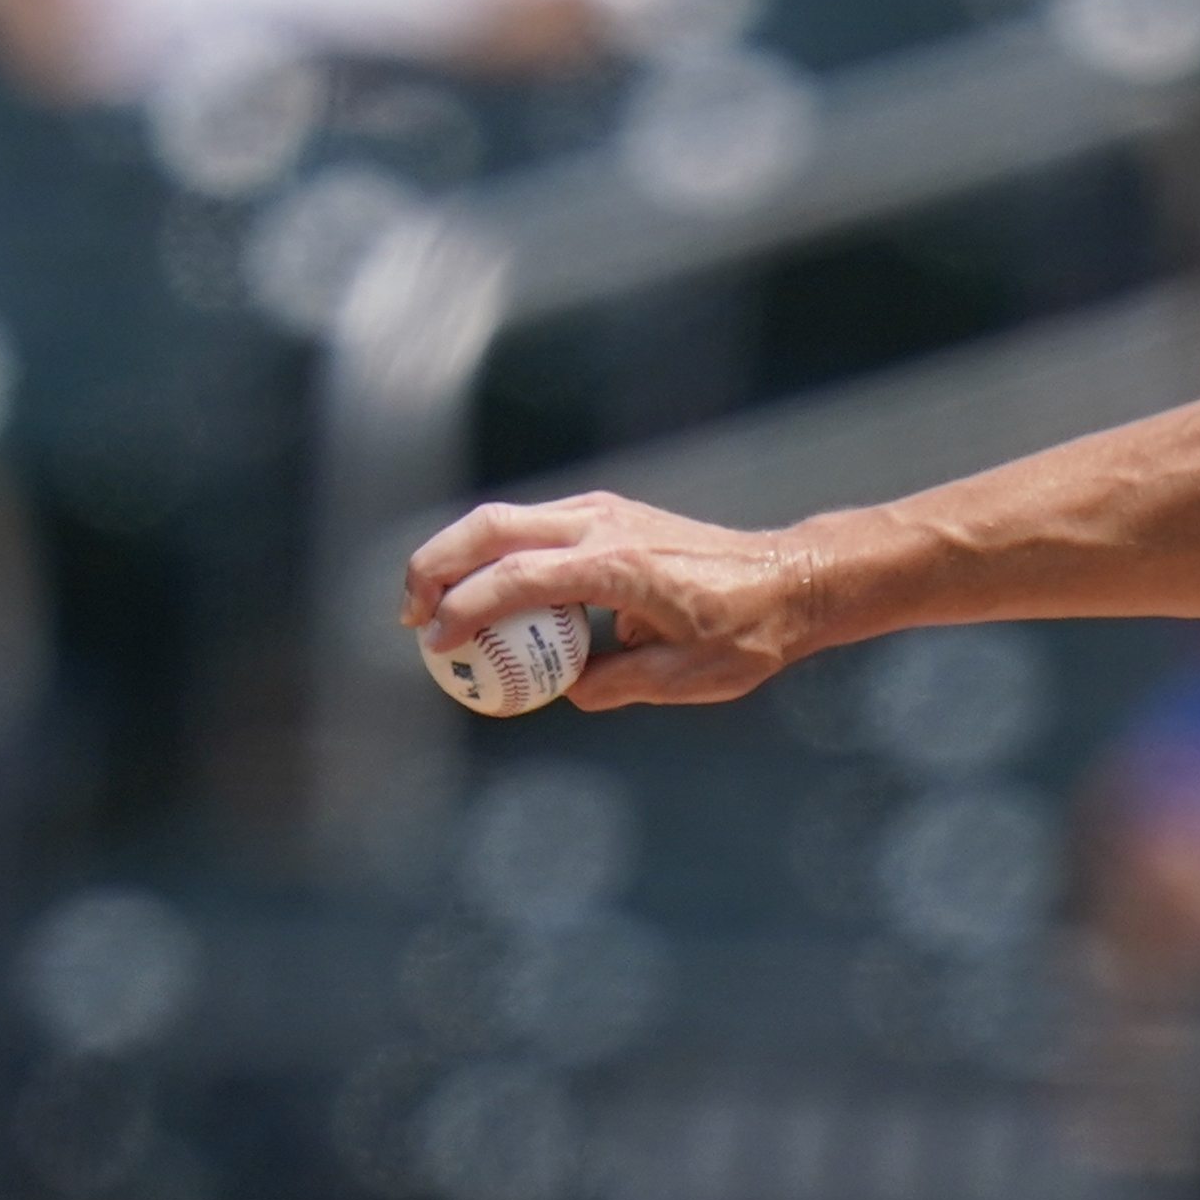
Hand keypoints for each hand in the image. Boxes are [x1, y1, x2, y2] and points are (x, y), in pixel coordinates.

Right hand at [404, 491, 811, 710]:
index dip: (466, 609)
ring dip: (458, 555)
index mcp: (620, 565)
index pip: (519, 578)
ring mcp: (603, 510)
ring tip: (430, 604)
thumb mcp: (687, 677)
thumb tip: (565, 690)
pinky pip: (532, 526)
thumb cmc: (747, 630)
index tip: (436, 643)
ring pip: (505, 518)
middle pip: (492, 528)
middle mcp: (604, 524)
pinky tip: (482, 593)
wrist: (790, 578)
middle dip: (436, 566)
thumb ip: (617, 684)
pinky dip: (494, 553)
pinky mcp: (606, 512)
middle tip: (409, 617)